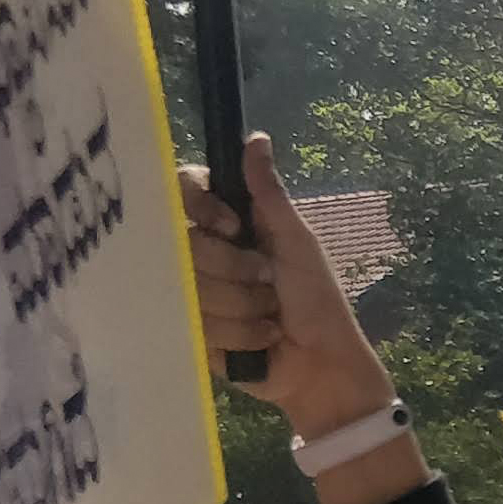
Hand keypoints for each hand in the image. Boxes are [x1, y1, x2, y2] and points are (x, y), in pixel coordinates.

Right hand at [180, 135, 394, 438]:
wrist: (319, 366)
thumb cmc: (317, 300)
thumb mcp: (297, 242)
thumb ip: (269, 194)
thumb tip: (255, 137)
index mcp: (228, 225)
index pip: (183, 192)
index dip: (202, 207)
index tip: (232, 227)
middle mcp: (202, 253)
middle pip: (184, 241)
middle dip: (236, 269)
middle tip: (267, 283)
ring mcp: (190, 292)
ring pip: (188, 285)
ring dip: (241, 306)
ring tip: (268, 317)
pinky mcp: (187, 330)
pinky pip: (192, 321)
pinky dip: (235, 334)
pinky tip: (256, 342)